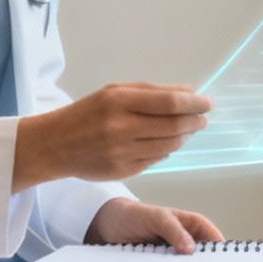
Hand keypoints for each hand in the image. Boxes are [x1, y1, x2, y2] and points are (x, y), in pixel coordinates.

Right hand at [13, 83, 211, 189]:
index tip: (207, 102)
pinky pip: (156, 159)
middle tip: (203, 118)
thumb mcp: (114, 91)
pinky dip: (167, 150)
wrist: (55, 145)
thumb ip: (152, 91)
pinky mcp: (123, 171)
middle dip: (194, 121)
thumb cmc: (87, 113)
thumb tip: (188, 90)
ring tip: (188, 129)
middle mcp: (121, 128)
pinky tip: (168, 142)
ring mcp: (122, 152)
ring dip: (184, 136)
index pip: (168, 103)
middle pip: (173, 125)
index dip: (194, 103)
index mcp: (118, 101)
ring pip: (168, 145)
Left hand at [85, 198, 224, 253]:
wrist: (108, 226)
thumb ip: (172, 229)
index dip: (222, 253)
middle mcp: (186, 242)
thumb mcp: (155, 217)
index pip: (214, 240)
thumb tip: (190, 248)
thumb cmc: (134, 215)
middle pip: (203, 259)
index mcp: (192, 226)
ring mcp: (174, 256)